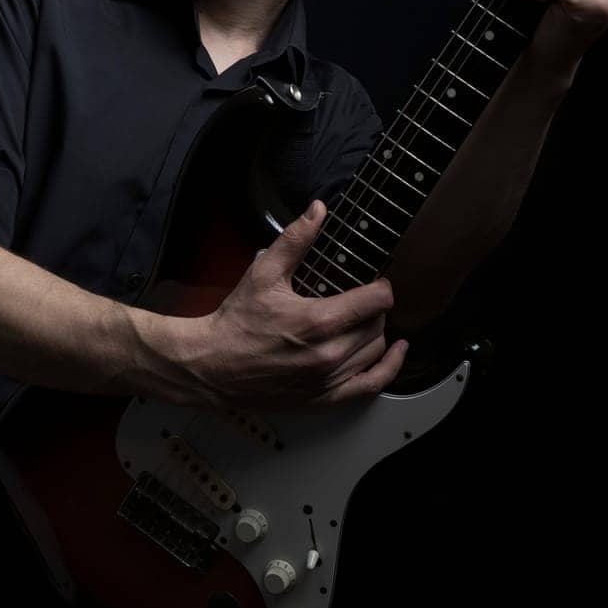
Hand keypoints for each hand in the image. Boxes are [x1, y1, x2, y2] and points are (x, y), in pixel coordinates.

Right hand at [170, 200, 409, 408]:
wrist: (212, 365)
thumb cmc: (238, 320)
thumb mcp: (264, 272)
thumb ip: (295, 239)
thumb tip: (319, 209)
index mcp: (319, 321)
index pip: (376, 301)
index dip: (382, 286)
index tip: (376, 280)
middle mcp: (329, 354)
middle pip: (378, 324)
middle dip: (375, 308)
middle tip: (363, 297)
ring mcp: (327, 380)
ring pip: (376, 351)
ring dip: (377, 332)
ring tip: (366, 319)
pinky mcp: (322, 398)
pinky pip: (369, 385)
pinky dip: (387, 369)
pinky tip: (395, 353)